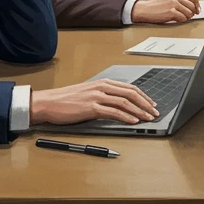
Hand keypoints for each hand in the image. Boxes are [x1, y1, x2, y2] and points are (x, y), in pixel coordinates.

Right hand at [30, 79, 158, 124]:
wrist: (48, 103)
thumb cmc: (66, 100)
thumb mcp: (88, 93)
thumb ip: (103, 95)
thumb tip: (119, 104)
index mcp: (103, 83)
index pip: (129, 87)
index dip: (143, 96)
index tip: (151, 103)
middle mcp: (102, 87)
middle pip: (131, 93)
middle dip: (145, 103)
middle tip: (154, 112)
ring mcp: (97, 96)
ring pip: (125, 102)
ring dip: (139, 111)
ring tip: (148, 118)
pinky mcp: (91, 107)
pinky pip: (113, 112)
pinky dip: (126, 116)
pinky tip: (133, 121)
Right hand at [131, 0, 200, 23]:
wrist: (146, 9)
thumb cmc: (158, 6)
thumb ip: (182, 1)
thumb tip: (193, 8)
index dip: (197, 6)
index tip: (198, 10)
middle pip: (193, 6)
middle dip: (191, 13)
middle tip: (186, 16)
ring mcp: (174, 4)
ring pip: (189, 13)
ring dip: (186, 17)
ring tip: (179, 17)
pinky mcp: (171, 12)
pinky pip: (183, 18)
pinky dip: (181, 20)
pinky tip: (175, 19)